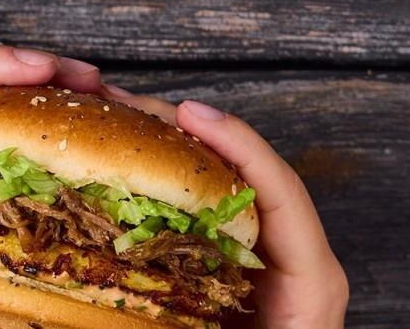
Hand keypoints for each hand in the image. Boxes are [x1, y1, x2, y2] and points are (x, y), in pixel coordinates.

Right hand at [104, 86, 348, 328]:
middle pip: (247, 175)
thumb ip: (168, 319)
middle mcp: (293, 263)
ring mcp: (261, 263)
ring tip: (115, 120)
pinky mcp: (231, 270)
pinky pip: (202, 212)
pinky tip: (123, 167)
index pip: (281, 191)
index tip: (188, 111)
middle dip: (186, 131)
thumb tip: (99, 289)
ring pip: (222, 187)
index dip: (236, 142)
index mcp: (310, 285)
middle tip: (124, 102)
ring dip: (169, 148)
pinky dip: (164, 181)